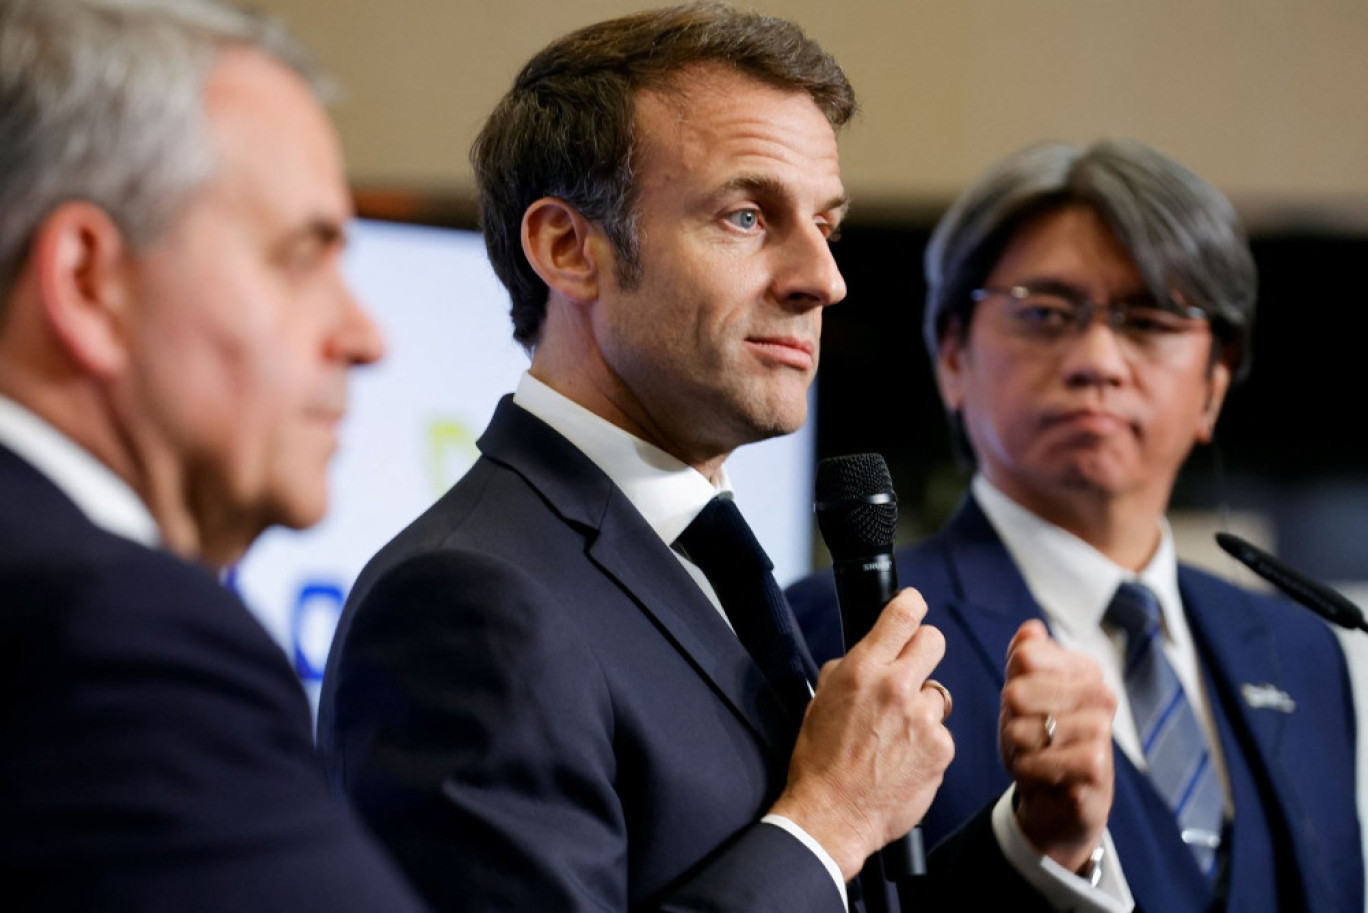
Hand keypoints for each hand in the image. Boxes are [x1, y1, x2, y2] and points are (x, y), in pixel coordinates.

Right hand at [769, 588, 954, 881]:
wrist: (831, 816)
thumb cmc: (819, 761)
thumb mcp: (821, 701)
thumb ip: (848, 670)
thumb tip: (867, 655)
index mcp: (863, 670)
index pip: (902, 614)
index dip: (911, 603)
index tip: (913, 604)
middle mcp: (897, 687)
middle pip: (934, 640)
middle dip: (923, 649)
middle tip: (911, 668)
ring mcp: (924, 719)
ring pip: (938, 693)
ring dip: (922, 708)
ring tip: (896, 735)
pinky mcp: (941, 749)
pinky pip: (940, 733)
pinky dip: (926, 744)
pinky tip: (903, 761)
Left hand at [999, 619, 1115, 872]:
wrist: (1055, 802)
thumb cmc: (1037, 742)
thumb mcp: (1020, 696)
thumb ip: (1023, 659)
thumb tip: (1032, 629)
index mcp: (1084, 669)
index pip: (1026, 656)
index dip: (1012, 685)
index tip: (1025, 707)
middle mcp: (1101, 694)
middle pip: (1019, 692)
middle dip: (1011, 720)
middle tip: (1026, 737)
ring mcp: (1103, 731)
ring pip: (1029, 728)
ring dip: (1018, 748)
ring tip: (1034, 756)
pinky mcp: (1099, 768)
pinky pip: (1044, 760)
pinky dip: (1030, 770)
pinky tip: (1040, 775)